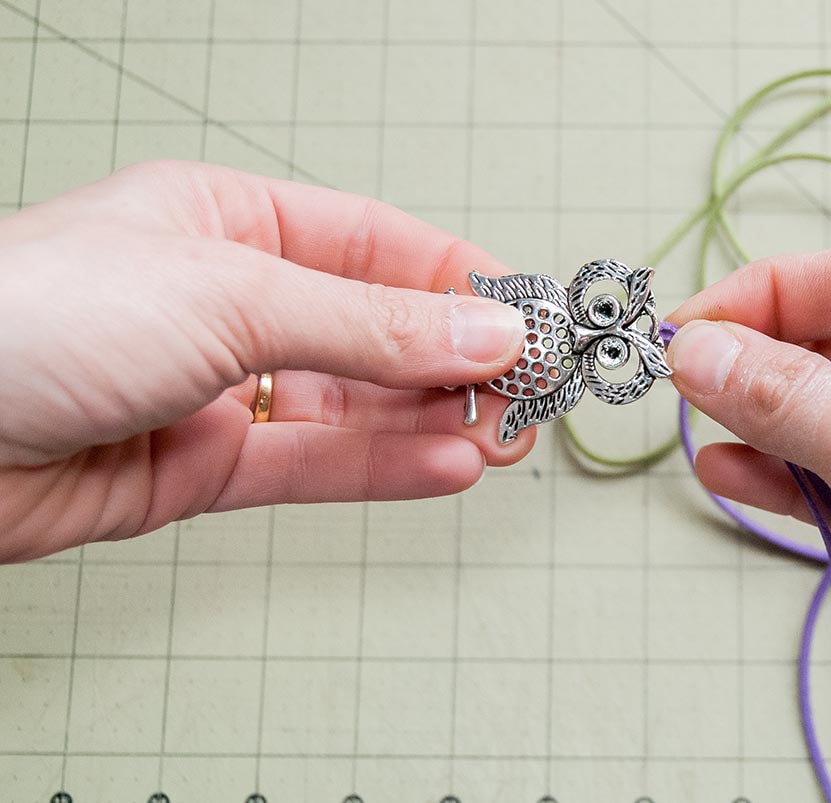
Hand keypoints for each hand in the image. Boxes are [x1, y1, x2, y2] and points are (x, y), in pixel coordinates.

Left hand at [0, 161, 532, 561]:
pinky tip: (445, 467)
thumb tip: (481, 330)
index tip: (530, 317)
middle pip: (375, 330)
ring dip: (432, 421)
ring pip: (353, 405)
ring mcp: (218, 389)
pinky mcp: (200, 467)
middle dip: (457, 362)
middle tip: (530, 391)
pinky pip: (313, 464)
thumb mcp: (226, 294)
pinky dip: (383, 467)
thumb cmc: (29, 318)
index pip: (378, 247)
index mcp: (229, 223)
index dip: (461, 282)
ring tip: (502, 437)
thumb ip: (365, 324)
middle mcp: (228, 304)